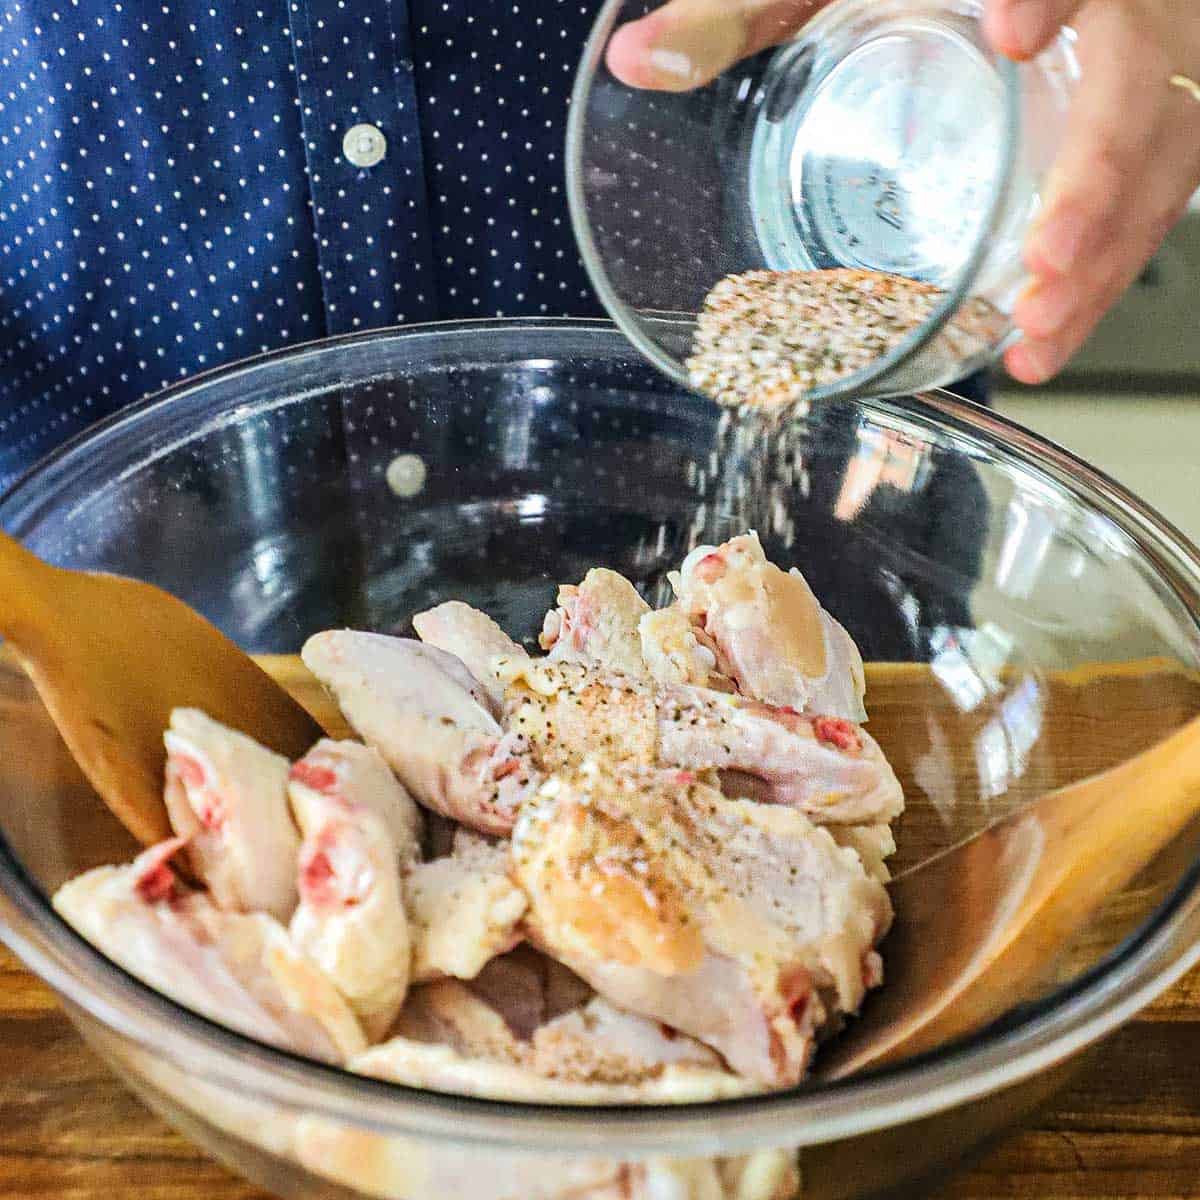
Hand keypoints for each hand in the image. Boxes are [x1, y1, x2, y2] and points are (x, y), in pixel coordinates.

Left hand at [607, 0, 1199, 385]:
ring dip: (1105, 254)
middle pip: (1138, 81)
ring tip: (1036, 336)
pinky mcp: (1144, 113)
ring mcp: (1137, 57)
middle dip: (1095, 180)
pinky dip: (1108, 265)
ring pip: (1166, 151)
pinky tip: (1048, 330)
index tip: (1015, 31)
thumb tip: (635, 64)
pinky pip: (1161, 187)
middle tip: (1035, 268)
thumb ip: (735, 13)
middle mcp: (1107, 1)